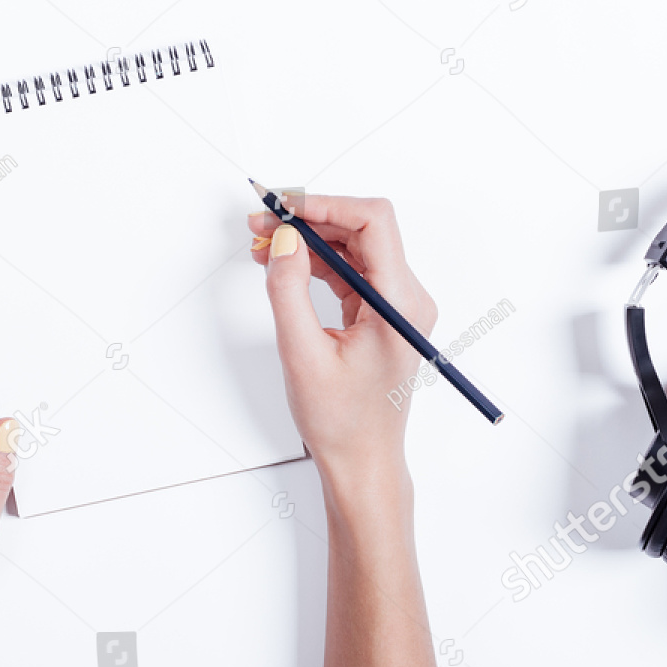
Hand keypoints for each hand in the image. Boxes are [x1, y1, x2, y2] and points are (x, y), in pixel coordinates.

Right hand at [249, 195, 442, 666]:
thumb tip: (285, 239)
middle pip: (361, 229)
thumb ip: (288, 291)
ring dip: (308, 239)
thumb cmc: (341, 422)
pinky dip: (314, 262)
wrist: (362, 463)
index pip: (373, 222)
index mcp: (399, 304)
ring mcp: (394, 305)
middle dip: (309, 218)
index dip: (326, 203)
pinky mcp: (379, 314)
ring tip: (262, 241)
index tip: (284, 205)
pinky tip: (281, 263)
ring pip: (352, 247)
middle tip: (261, 220)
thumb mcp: (302, 354)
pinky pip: (348, 270)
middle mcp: (405, 298)